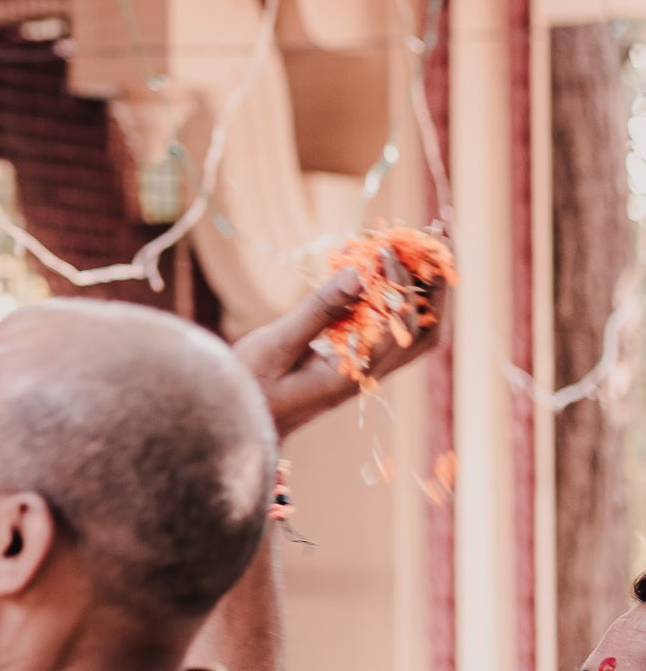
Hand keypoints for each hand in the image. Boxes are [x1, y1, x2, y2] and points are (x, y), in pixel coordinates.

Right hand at [236, 250, 449, 439]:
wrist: (237, 424)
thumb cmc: (247, 387)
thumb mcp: (277, 344)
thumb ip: (320, 308)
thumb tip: (360, 272)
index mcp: (351, 375)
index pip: (399, 325)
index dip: (400, 281)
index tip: (385, 248)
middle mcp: (367, 376)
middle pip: (427, 333)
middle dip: (434, 289)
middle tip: (430, 247)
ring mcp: (364, 373)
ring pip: (415, 336)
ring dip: (421, 296)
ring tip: (413, 255)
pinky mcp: (353, 366)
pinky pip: (390, 333)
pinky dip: (396, 302)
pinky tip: (380, 276)